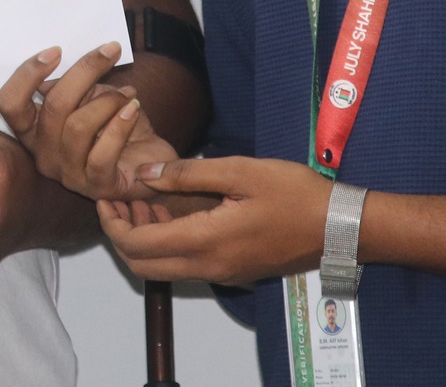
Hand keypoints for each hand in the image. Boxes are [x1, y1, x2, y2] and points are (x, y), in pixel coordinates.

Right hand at [0, 44, 178, 199]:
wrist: (150, 162)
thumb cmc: (116, 127)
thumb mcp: (92, 98)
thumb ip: (75, 85)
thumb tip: (62, 64)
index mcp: (34, 132)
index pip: (10, 104)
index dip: (27, 74)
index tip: (56, 51)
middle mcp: (44, 155)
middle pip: (53, 107)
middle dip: (85, 72)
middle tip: (110, 51)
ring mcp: (68, 174)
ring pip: (78, 126)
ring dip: (109, 101)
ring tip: (128, 94)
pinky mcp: (96, 186)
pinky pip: (103, 153)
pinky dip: (121, 124)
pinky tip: (133, 109)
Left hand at [98, 155, 331, 285]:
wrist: (339, 226)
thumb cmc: (293, 192)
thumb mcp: (239, 171)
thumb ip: (187, 174)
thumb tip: (144, 174)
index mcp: (205, 242)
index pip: (138, 245)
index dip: (113, 223)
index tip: (105, 196)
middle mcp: (208, 267)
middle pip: (143, 266)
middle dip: (122, 234)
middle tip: (120, 199)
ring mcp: (221, 274)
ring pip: (164, 268)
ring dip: (145, 239)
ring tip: (145, 199)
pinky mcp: (233, 272)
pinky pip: (186, 265)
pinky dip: (168, 243)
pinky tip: (174, 211)